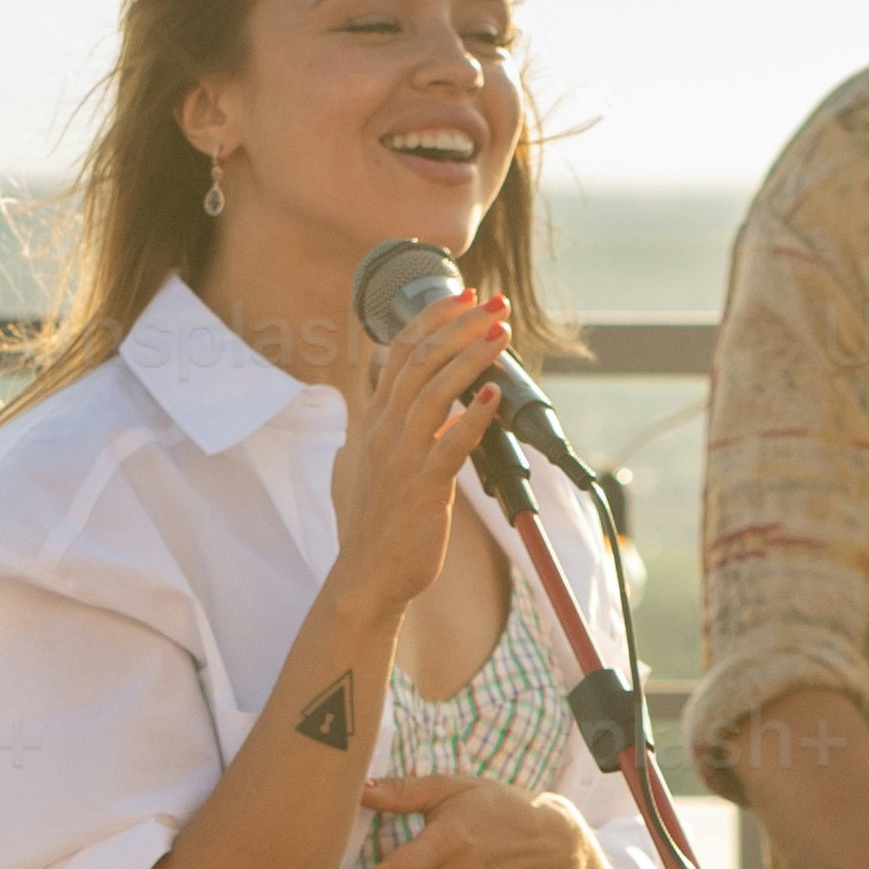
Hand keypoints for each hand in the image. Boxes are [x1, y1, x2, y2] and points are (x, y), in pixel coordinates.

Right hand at [319, 281, 521, 605]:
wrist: (367, 576)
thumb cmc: (383, 520)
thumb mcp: (383, 459)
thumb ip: (402, 424)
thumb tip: (430, 393)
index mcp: (375, 419)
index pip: (400, 349)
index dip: (434, 317)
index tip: (466, 293)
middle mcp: (384, 430)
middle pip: (420, 359)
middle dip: (459, 324)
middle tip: (494, 302)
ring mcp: (400, 458)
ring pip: (434, 392)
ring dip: (470, 358)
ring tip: (501, 334)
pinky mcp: (421, 488)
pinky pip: (448, 445)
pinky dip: (472, 417)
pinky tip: (494, 397)